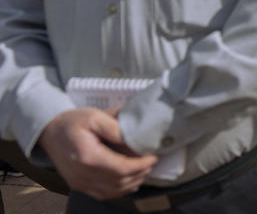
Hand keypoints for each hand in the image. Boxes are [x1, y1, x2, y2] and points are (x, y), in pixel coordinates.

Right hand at [38, 108, 156, 199]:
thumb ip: (116, 128)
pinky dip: (120, 189)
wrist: (49, 132)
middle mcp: (83, 175)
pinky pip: (103, 194)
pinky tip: (130, 180)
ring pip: (113, 191)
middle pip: (120, 182)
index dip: (141, 165)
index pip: (122, 168)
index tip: (153, 156)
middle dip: (140, 173)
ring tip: (144, 169)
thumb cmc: (72, 122)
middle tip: (152, 161)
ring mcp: (80, 183)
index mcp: (88, 157)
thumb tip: (134, 139)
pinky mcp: (79, 185)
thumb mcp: (95, 116)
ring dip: (133, 182)